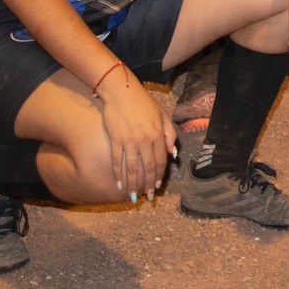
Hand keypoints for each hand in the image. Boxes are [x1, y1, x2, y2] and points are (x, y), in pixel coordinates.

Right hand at [98, 68, 173, 200]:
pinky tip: (118, 184)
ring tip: (133, 195)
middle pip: (147, 168)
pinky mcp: (115, 140)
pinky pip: (117, 161)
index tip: (157, 185)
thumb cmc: (144, 103)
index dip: (160, 175)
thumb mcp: (163, 115)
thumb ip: (170, 134)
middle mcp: (144, 140)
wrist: (122, 92)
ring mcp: (129, 141)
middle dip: (148, 184)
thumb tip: (173, 154)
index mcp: (157, 135)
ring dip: (133, 184)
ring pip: (132, 168)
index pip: (160, 161)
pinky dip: (117, 174)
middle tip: (147, 195)